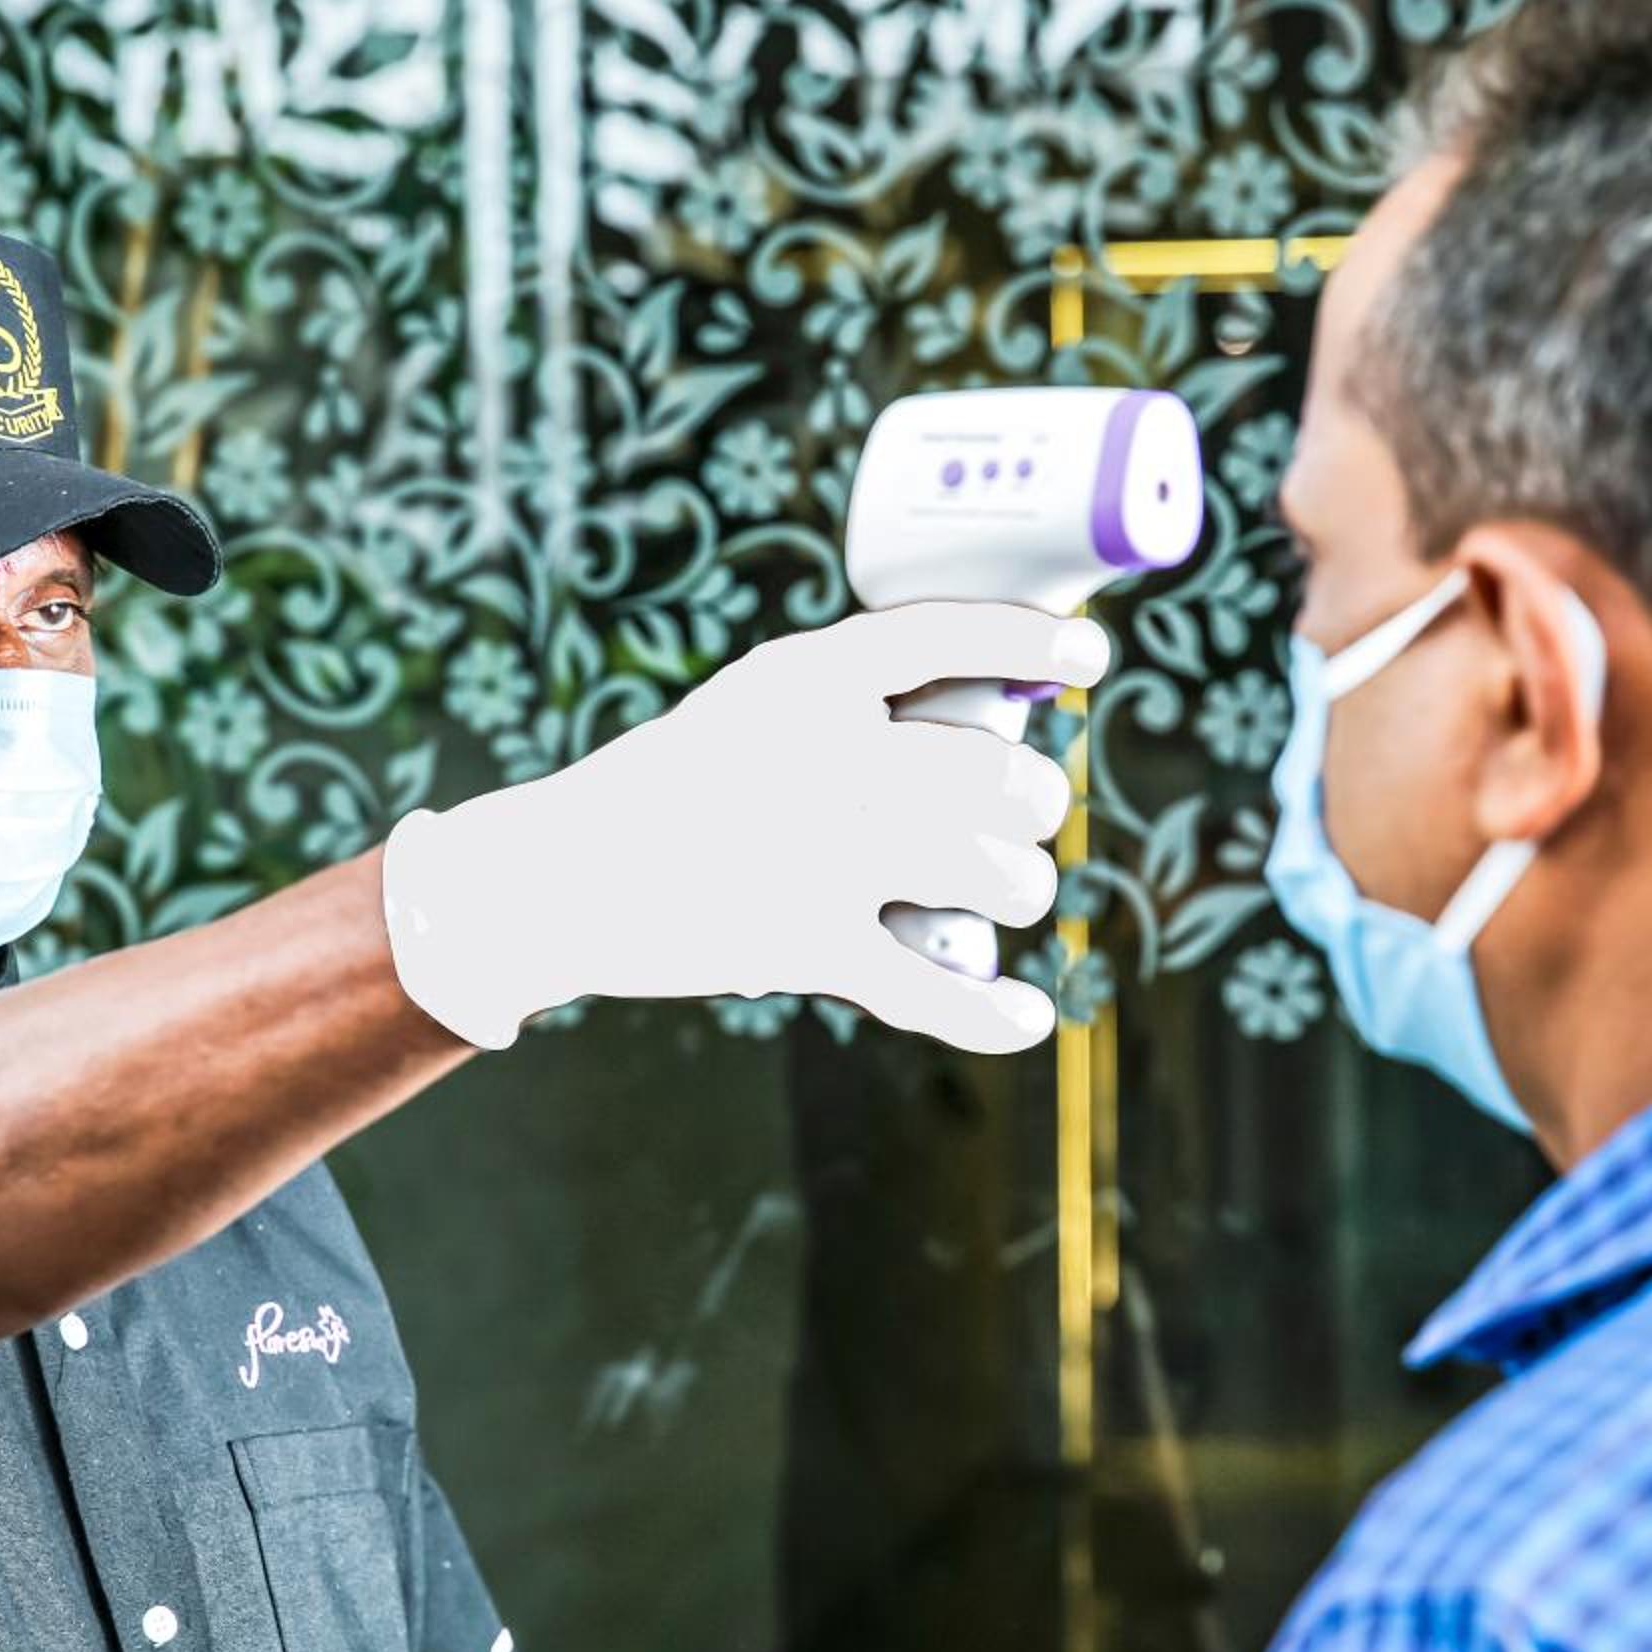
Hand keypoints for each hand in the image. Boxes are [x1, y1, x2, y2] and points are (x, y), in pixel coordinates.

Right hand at [380, 602, 1110, 1052]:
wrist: (558, 874)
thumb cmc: (671, 787)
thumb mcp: (753, 707)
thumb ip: (855, 705)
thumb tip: (1000, 724)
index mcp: (808, 676)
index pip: (947, 633)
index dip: (1032, 638)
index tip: (1092, 650)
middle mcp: (827, 752)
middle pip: (999, 775)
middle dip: (1033, 802)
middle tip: (1020, 816)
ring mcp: (822, 850)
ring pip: (991, 874)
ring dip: (1020, 888)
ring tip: (1010, 894)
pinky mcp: (805, 944)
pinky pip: (931, 988)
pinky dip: (988, 1014)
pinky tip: (1027, 1017)